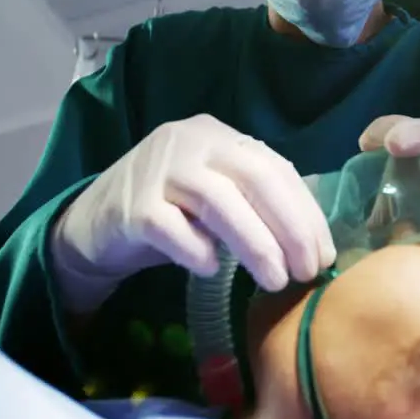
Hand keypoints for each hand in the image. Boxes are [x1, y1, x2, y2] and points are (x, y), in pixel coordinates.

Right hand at [51, 114, 335, 312]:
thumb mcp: (217, 196)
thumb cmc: (172, 212)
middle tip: (307, 272)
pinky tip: (210, 270)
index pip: (275, 168)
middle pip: (254, 178)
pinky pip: (171, 227)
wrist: (95, 222)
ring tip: (276, 281)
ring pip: (218, 201)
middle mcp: (190, 142)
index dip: (305, 213)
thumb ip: (255, 204)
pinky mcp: (130, 206)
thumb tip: (312, 247)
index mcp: (219, 137)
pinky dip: (196, 249)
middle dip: (289, 228)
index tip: (324, 255)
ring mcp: (157, 170)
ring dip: (255, 244)